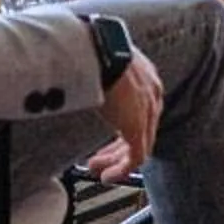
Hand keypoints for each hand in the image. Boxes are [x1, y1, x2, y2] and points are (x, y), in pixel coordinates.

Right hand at [82, 48, 164, 183]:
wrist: (101, 49)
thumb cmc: (93, 47)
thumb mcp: (97, 63)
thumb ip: (93, 76)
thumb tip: (72, 75)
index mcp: (144, 75)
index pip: (139, 110)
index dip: (121, 126)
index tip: (106, 137)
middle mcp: (151, 93)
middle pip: (140, 130)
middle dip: (116, 149)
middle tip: (98, 161)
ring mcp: (147, 111)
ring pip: (138, 146)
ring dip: (116, 162)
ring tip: (98, 171)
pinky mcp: (139, 127)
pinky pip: (136, 157)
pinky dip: (121, 169)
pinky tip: (107, 176)